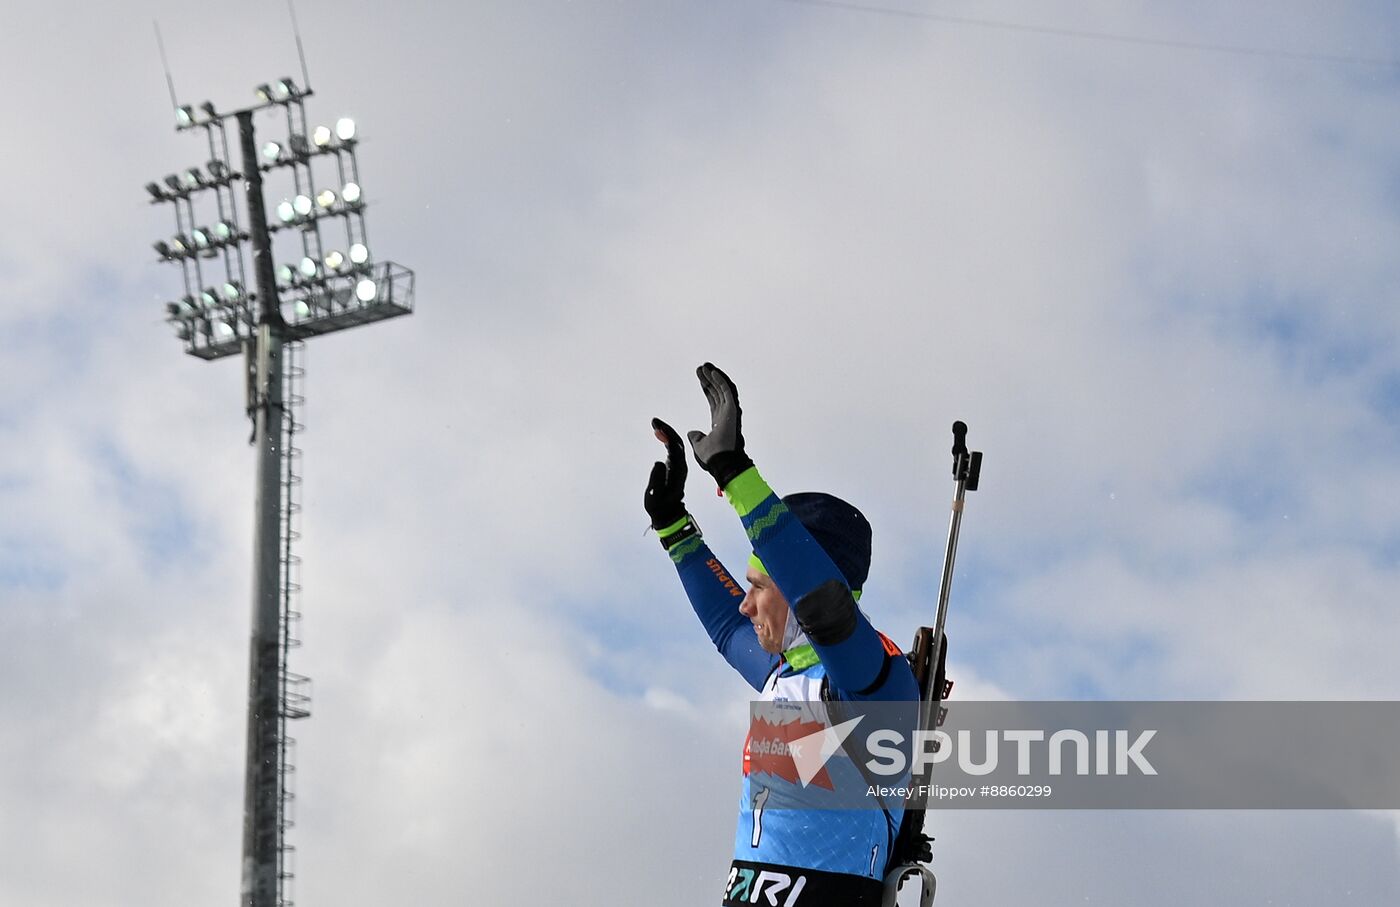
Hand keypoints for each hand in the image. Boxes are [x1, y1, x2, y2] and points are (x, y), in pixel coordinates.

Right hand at [644, 417, 687, 529]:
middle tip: (654, 421)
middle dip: (666, 430)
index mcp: (678, 471)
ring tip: (655, 425)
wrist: (669, 514)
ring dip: (666, 433)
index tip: (656, 426)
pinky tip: (659, 435)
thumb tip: (659, 463)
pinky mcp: (674, 467)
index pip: (674, 447)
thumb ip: (656, 481)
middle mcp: (681, 466)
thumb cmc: (660, 507)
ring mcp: (678, 466)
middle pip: (677, 442)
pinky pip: (672, 449)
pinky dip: (666, 440)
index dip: (666, 435)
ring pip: (675, 445)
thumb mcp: (654, 497)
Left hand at [686, 362, 754, 489]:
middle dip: (709, 379)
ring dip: (714, 377)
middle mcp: (726, 414)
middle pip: (717, 392)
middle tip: (700, 368)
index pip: (713, 399)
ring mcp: (730, 412)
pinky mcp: (732, 410)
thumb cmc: (713, 457)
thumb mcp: (699, 445)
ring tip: (705, 366)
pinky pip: (727, 391)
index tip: (700, 377)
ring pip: (722, 389)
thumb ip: (696, 437)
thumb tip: (692, 432)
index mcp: (719, 421)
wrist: (721, 461)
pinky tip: (712, 372)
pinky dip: (720, 380)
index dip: (707, 388)